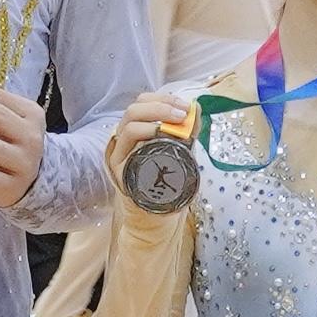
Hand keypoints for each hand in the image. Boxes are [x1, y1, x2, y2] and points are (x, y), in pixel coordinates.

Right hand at [109, 87, 198, 229]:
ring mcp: (121, 156)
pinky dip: (145, 139)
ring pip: (129, 127)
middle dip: (160, 107)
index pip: (142, 103)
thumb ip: (188, 131)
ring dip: (154, 120)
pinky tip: (161, 139)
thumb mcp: (181, 152)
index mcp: (137, 131)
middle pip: (133, 110)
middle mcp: (124, 140)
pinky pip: (128, 150)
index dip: (163, 99)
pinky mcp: (121, 172)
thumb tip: (196, 107)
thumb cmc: (167, 184)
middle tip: (182, 113)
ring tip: (176, 124)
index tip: (185, 106)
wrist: (157, 217)